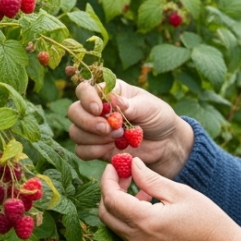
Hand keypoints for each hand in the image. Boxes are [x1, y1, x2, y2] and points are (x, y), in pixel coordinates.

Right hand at [67, 78, 193, 177]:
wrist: (167, 144)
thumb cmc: (159, 118)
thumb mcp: (150, 108)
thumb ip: (131, 105)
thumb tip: (113, 99)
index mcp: (109, 93)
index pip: (85, 89)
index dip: (87, 98)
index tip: (99, 109)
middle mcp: (97, 110)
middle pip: (74, 111)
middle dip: (87, 121)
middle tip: (108, 129)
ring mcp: (95, 130)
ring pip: (75, 132)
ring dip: (93, 138)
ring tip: (118, 137)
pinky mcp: (97, 149)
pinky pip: (81, 151)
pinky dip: (93, 151)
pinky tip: (111, 149)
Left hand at [98, 157, 240, 240]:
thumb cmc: (206, 218)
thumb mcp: (179, 192)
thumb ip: (150, 179)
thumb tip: (132, 164)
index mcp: (145, 221)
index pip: (111, 198)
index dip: (108, 179)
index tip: (115, 165)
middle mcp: (138, 239)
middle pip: (106, 213)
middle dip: (109, 191)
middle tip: (124, 175)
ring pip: (115, 224)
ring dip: (119, 204)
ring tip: (141, 188)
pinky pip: (127, 233)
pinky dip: (129, 216)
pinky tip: (148, 204)